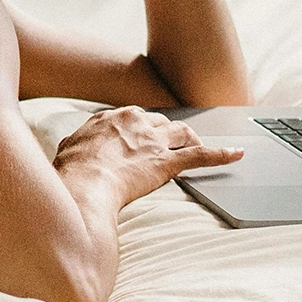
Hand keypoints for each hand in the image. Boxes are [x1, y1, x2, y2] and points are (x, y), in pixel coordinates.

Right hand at [52, 106, 242, 207]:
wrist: (84, 184)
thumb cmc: (71, 172)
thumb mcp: (65, 151)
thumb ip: (74, 147)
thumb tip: (69, 153)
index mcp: (110, 118)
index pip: (133, 118)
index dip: (139, 129)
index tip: (140, 136)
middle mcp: (135, 122)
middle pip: (160, 122)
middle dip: (166, 133)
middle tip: (169, 143)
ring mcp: (153, 141)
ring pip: (181, 132)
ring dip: (190, 139)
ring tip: (197, 145)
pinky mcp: (168, 161)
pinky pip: (201, 155)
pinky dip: (221, 155)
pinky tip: (236, 155)